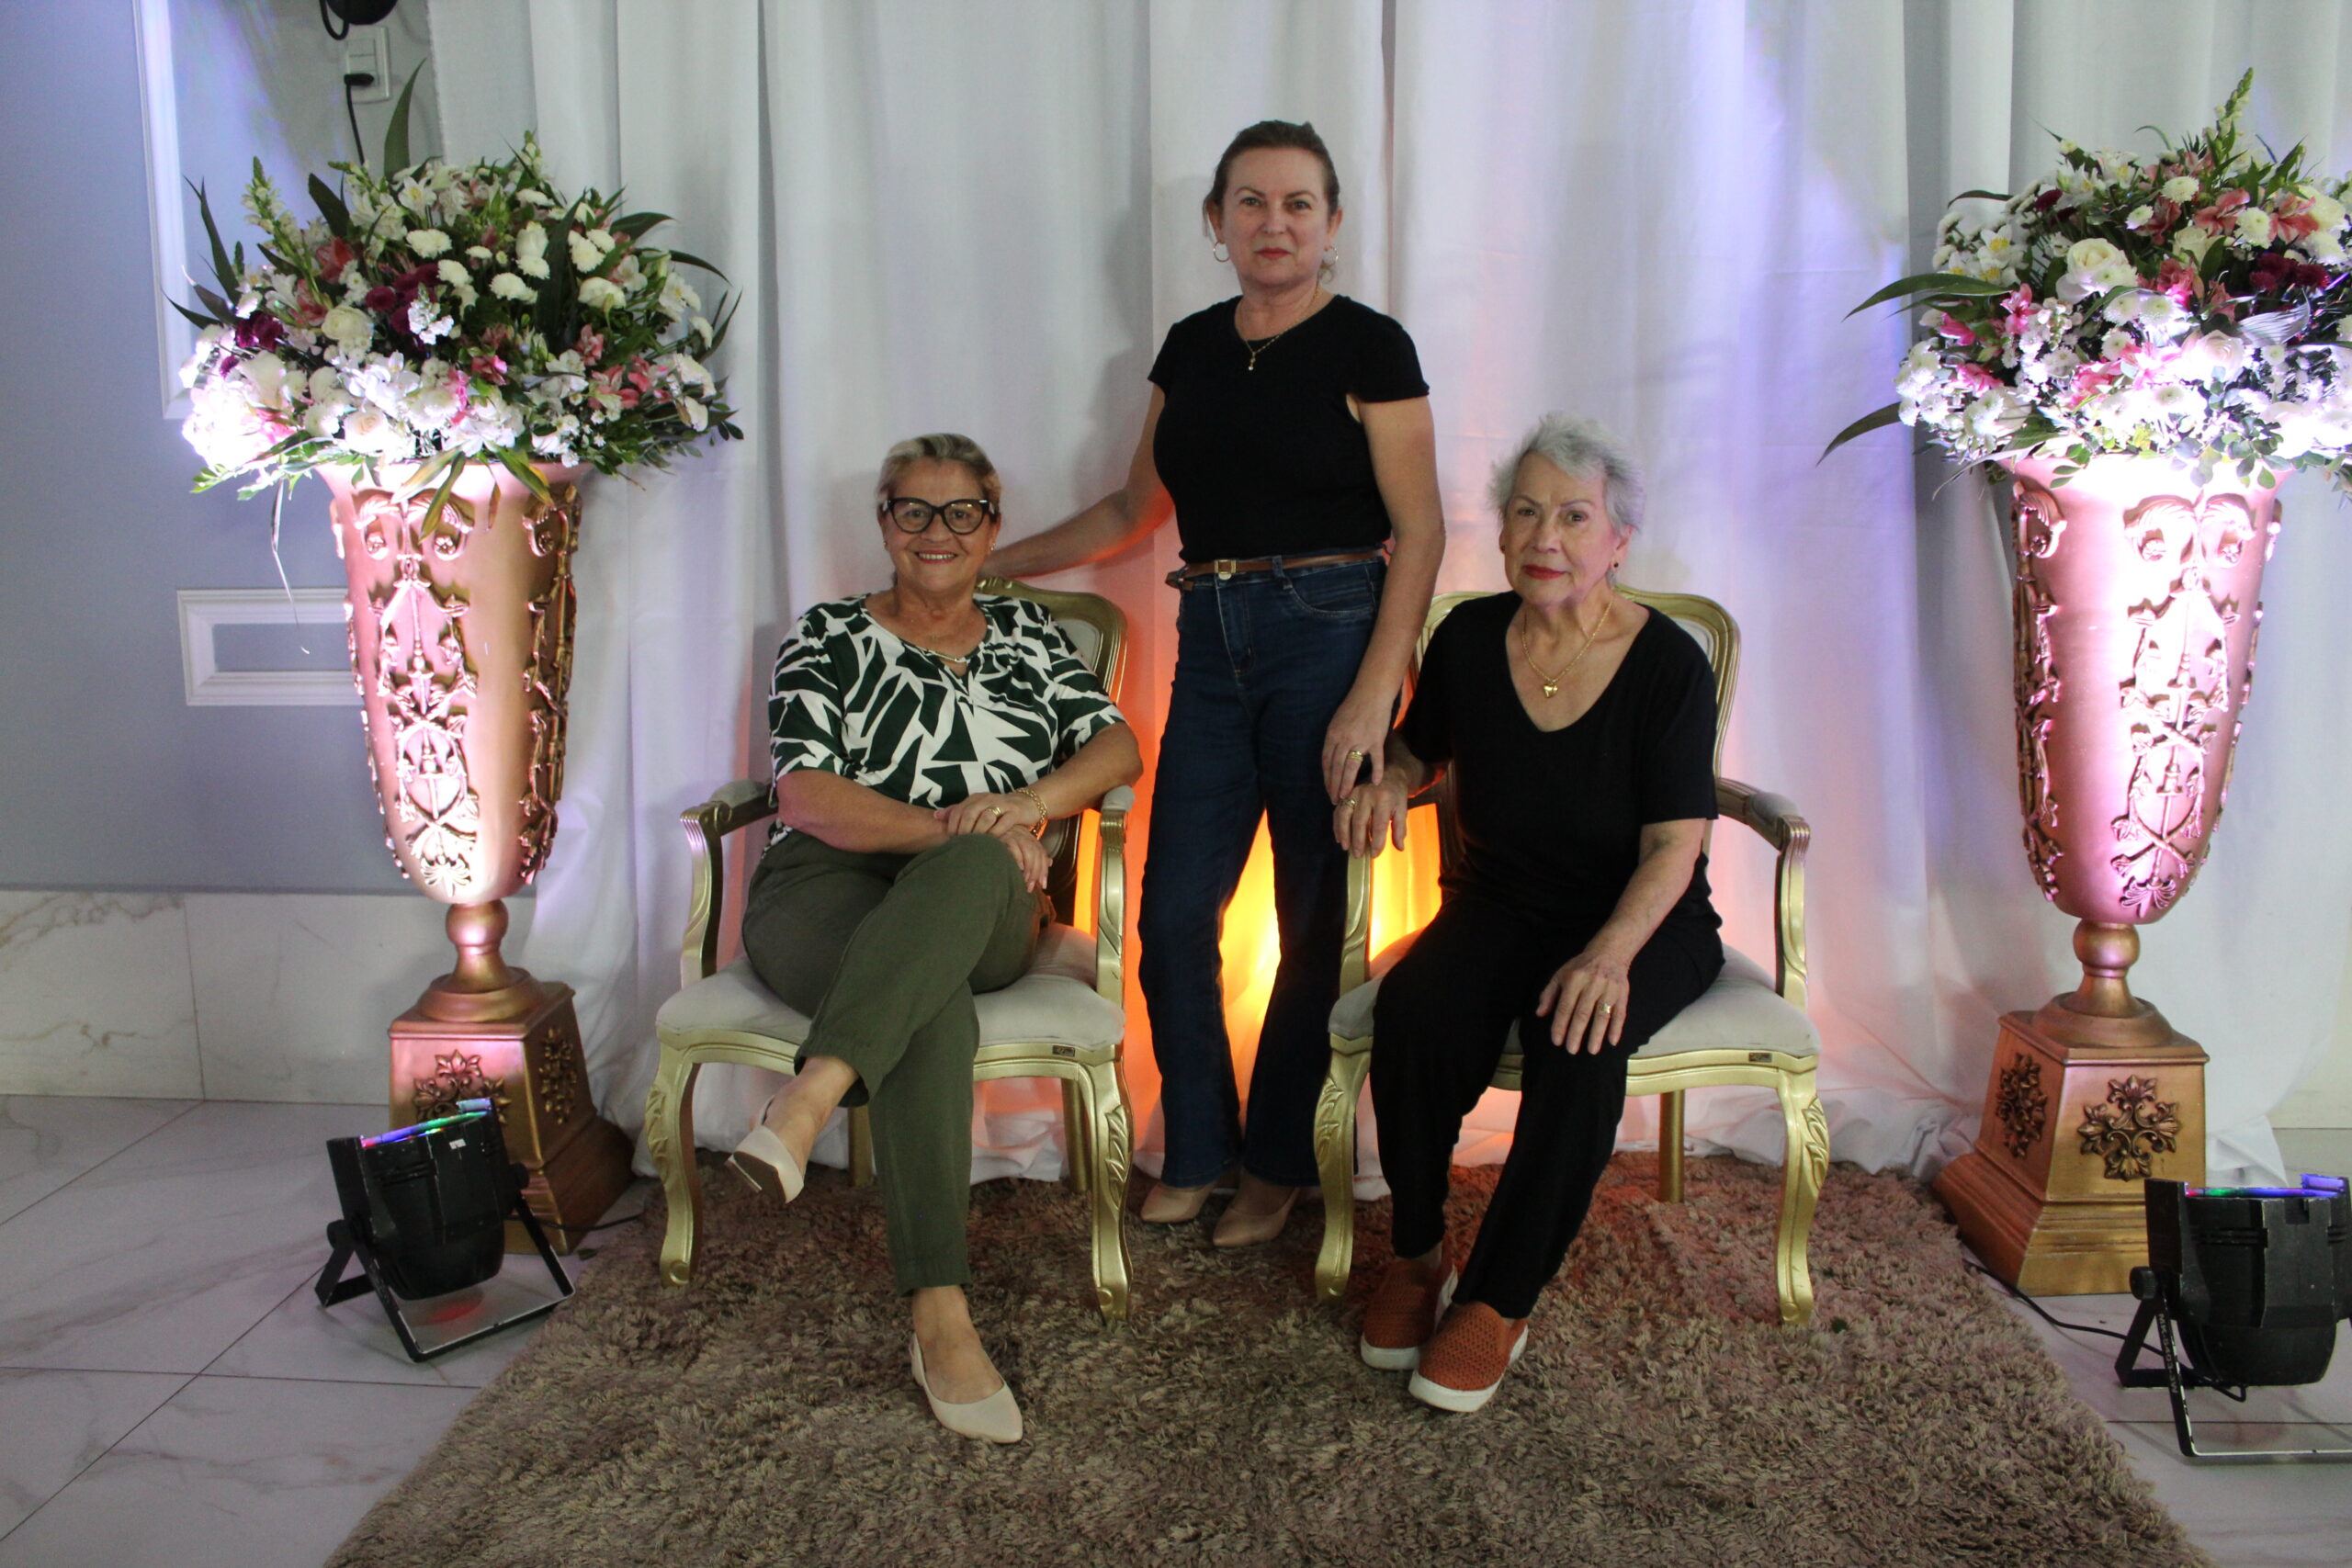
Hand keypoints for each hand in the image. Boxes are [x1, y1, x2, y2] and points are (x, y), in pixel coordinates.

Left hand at [935, 792, 1041, 839]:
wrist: (1026, 804)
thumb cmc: (997, 810)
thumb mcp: (977, 808)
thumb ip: (957, 812)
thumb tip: (935, 816)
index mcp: (976, 798)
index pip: (959, 809)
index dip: (953, 824)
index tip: (952, 838)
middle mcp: (988, 798)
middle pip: (970, 813)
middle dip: (964, 830)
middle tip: (963, 843)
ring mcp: (1002, 804)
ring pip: (986, 817)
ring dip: (979, 832)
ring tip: (975, 845)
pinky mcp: (1015, 812)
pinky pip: (1003, 823)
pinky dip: (996, 834)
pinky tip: (992, 844)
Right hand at [991, 826, 1051, 891]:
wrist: (985, 837)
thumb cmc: (1001, 848)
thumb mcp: (1020, 851)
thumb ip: (1035, 856)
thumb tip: (1050, 862)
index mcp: (1029, 838)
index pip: (1041, 854)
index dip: (1044, 870)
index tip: (1043, 885)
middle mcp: (1023, 835)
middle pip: (1036, 852)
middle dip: (1036, 871)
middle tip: (1031, 887)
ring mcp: (1013, 834)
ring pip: (1028, 850)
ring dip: (1029, 867)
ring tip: (1025, 881)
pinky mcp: (1002, 836)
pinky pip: (1013, 847)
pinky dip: (1018, 858)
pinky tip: (1018, 869)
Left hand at [1321, 686, 1394, 801]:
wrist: (1371, 693)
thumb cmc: (1354, 706)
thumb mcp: (1337, 722)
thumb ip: (1334, 740)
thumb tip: (1331, 757)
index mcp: (1332, 735)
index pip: (1327, 762)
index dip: (1327, 778)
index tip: (1328, 790)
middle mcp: (1344, 739)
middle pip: (1336, 768)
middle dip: (1334, 786)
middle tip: (1335, 801)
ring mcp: (1360, 739)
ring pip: (1350, 766)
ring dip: (1347, 784)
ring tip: (1346, 797)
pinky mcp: (1376, 739)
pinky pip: (1376, 758)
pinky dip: (1377, 771)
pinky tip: (1376, 783)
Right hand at [1332, 776, 1409, 857]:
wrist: (1389, 772)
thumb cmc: (1396, 794)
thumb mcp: (1402, 809)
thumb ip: (1400, 829)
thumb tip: (1399, 848)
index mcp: (1384, 799)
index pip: (1379, 825)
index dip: (1377, 842)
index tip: (1375, 854)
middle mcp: (1367, 795)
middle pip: (1360, 822)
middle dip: (1358, 841)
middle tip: (1358, 855)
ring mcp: (1354, 793)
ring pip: (1345, 816)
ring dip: (1344, 834)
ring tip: (1346, 848)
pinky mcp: (1347, 793)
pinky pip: (1339, 811)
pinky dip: (1337, 826)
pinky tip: (1339, 838)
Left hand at [1535, 948, 1630, 1052]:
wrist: (1609, 952)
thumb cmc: (1581, 967)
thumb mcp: (1561, 975)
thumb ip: (1549, 994)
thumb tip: (1540, 1013)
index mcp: (1574, 979)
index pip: (1565, 1006)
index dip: (1560, 1024)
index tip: (1557, 1040)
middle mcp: (1592, 984)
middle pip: (1583, 1013)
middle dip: (1576, 1033)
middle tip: (1571, 1050)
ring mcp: (1609, 989)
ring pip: (1602, 1015)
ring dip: (1596, 1034)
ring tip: (1591, 1050)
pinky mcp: (1622, 994)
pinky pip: (1620, 1013)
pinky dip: (1617, 1028)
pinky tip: (1612, 1041)